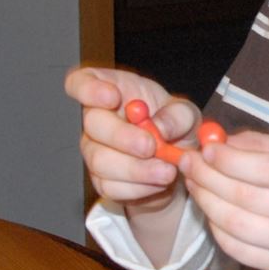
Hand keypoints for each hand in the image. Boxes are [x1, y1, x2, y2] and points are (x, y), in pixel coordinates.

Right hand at [65, 66, 202, 206]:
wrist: (179, 163)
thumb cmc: (175, 127)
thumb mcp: (187, 115)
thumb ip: (177, 116)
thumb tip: (159, 127)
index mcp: (112, 90)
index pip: (80, 82)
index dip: (89, 89)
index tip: (113, 97)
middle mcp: (96, 119)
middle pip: (92, 123)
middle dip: (123, 136)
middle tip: (151, 146)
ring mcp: (94, 150)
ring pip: (100, 160)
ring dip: (136, 168)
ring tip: (167, 170)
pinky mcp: (101, 180)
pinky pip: (111, 186)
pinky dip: (139, 187)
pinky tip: (158, 182)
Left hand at [182, 131, 268, 269]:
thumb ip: (267, 146)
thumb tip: (219, 140)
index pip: (267, 169)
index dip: (229, 160)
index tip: (205, 149)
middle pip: (246, 198)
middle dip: (208, 178)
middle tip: (188, 163)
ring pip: (238, 227)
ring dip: (207, 204)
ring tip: (195, 185)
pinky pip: (241, 251)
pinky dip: (218, 230)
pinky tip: (211, 213)